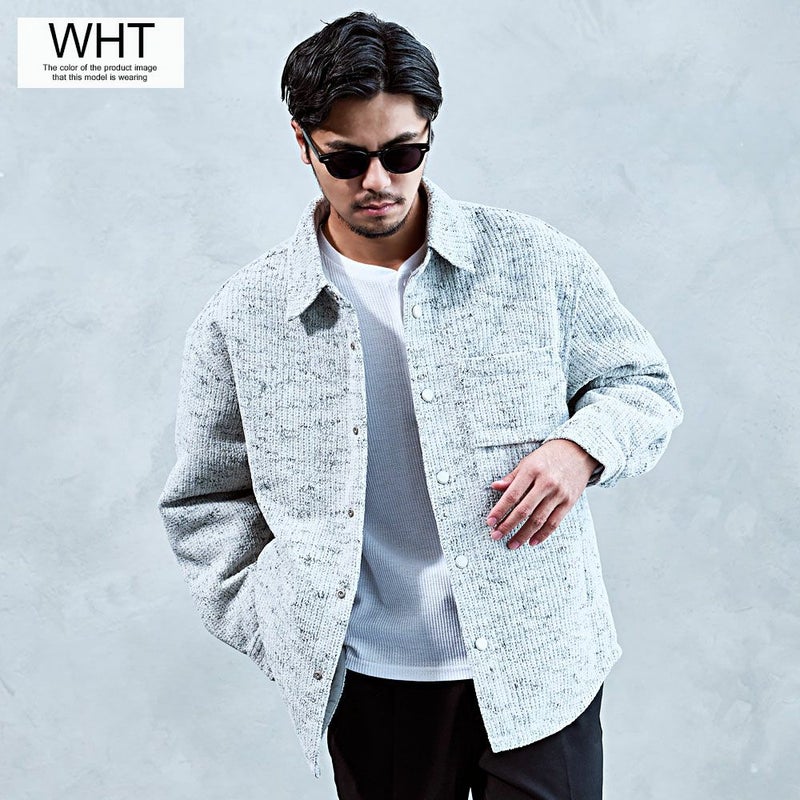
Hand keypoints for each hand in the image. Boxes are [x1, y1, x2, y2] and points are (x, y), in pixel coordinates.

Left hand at [485, 439, 599, 548]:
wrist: (578, 452)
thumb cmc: (549, 457)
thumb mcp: (528, 462)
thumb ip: (512, 477)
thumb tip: (494, 487)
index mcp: (532, 471)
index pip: (512, 495)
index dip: (499, 510)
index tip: (489, 522)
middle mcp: (546, 483)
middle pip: (524, 510)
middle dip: (508, 525)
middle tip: (496, 536)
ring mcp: (559, 494)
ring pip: (538, 520)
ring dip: (523, 534)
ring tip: (512, 543)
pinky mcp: (569, 502)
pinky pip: (554, 522)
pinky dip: (543, 534)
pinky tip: (532, 541)